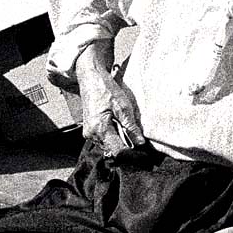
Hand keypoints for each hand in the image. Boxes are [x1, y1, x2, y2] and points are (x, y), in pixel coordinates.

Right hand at [76, 43, 143, 157]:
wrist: (91, 78)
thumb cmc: (106, 89)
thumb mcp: (123, 106)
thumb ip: (131, 127)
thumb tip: (140, 142)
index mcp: (99, 128)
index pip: (118, 150)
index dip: (132, 154)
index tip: (143, 154)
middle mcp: (91, 134)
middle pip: (113, 150)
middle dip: (126, 147)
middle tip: (139, 142)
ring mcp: (89, 133)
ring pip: (108, 146)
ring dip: (119, 142)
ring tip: (128, 131)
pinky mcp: (89, 130)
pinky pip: (104, 139)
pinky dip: (113, 137)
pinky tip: (119, 127)